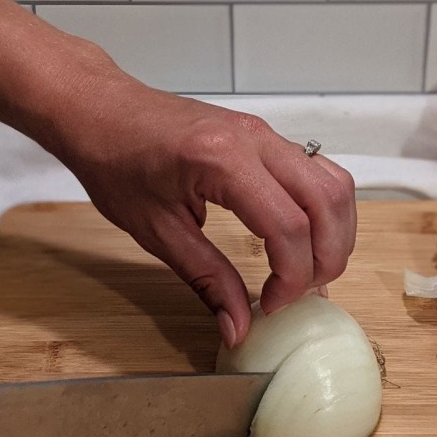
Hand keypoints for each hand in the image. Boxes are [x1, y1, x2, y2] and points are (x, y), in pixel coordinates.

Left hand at [45, 80, 356, 347]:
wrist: (101, 110)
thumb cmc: (115, 161)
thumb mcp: (156, 231)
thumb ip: (206, 279)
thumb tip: (238, 326)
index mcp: (222, 161)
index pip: (289, 226)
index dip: (292, 277)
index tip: (272, 305)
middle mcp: (255, 140)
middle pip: (327, 202)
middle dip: (327, 258)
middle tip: (300, 294)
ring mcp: (265, 133)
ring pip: (334, 183)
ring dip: (335, 232)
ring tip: (307, 270)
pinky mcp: (266, 136)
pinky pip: (318, 172)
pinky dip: (323, 211)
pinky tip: (301, 239)